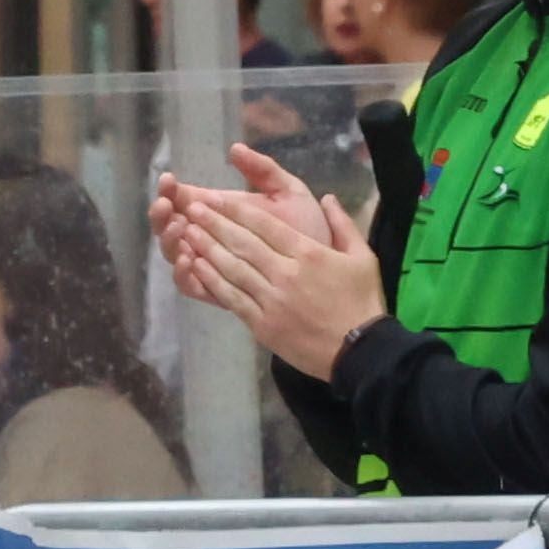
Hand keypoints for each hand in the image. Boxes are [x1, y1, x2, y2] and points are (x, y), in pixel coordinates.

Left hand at [149, 146, 386, 375]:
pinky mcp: (261, 323)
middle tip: (191, 208)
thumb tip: (328, 197)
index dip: (235, 210)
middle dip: (213, 223)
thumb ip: (343, 225)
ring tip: (185, 232)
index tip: (213, 198)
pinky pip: (231, 297)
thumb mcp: (363, 258)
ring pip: (231, 269)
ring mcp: (271, 299)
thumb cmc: (362, 301)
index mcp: (309, 254)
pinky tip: (195, 267)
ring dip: (206, 249)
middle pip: (242, 243)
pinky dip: (211, 281)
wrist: (359, 350)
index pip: (265, 225)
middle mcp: (285, 273)